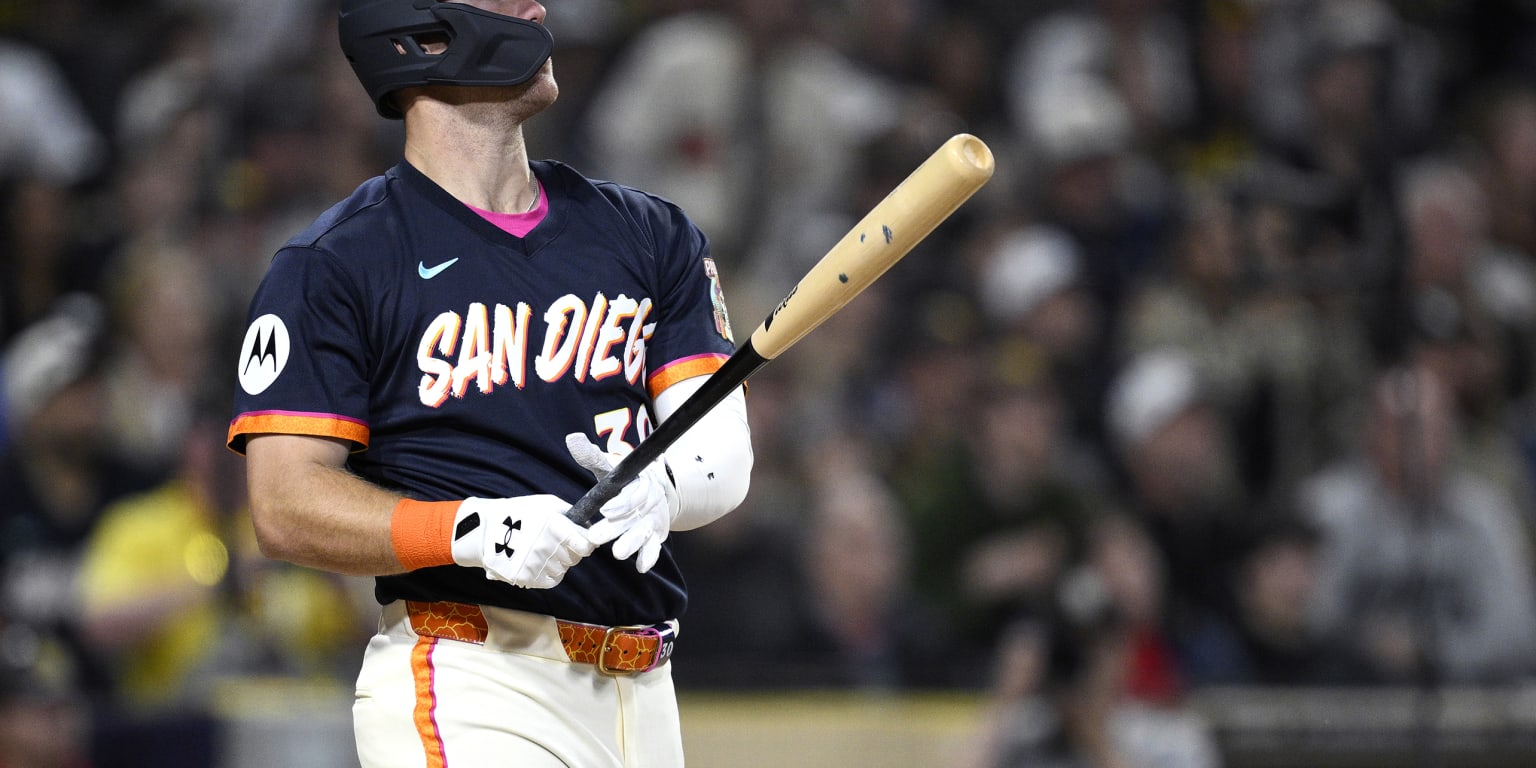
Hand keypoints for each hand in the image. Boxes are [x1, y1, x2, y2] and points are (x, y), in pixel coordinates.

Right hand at [450, 495, 595, 588]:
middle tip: (556, 543)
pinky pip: (552, 580)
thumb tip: (589, 527)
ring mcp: (535, 563)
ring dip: (558, 562)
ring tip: (543, 551)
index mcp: (554, 526)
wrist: (485, 530)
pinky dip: (549, 574)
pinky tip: (540, 562)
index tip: (582, 542)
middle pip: (574, 558)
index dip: (586, 544)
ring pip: (563, 569)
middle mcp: (546, 546)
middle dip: (570, 551)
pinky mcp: (526, 577)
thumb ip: (570, 514)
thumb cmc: (520, 513)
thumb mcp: (547, 504)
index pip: (585, 545)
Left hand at [565, 433, 677, 573]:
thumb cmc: (624, 478)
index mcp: (641, 482)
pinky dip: (649, 556)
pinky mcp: (655, 536)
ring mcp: (652, 520)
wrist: (655, 488)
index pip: (635, 492)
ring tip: (617, 553)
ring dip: (632, 544)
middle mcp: (650, 502)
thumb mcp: (610, 465)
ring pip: (644, 533)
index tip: (605, 509)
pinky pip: (654, 547)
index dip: (622, 502)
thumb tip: (572, 439)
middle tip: (596, 536)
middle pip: (635, 516)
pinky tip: (641, 567)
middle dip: (616, 527)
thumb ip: (591, 456)